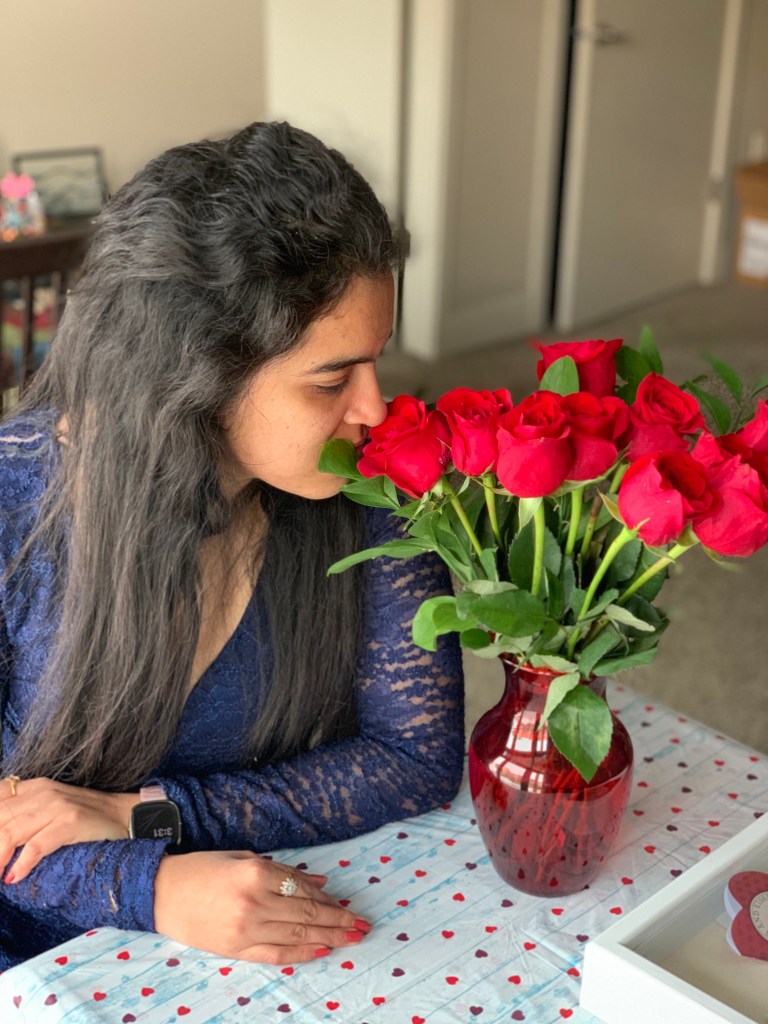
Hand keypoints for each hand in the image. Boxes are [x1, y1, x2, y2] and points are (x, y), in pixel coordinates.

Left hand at [0, 776, 134, 882]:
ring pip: (9, 833)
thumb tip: (2, 839)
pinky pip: (36, 845)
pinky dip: (21, 863)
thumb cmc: (85, 817)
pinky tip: (13, 877)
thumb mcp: (49, 808)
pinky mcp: (70, 823)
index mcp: (33, 787)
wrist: (124, 815)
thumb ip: (22, 816)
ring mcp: (56, 806)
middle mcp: (41, 793)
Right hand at [154, 851, 371, 963]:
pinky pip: (276, 954)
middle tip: (364, 926)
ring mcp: (245, 928)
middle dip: (340, 921)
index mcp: (256, 872)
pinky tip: (322, 951)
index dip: (329, 899)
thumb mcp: (244, 858)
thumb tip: (319, 882)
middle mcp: (254, 902)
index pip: (303, 890)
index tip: (349, 904)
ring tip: (352, 938)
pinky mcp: (236, 949)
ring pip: (297, 935)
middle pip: (307, 915)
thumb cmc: (203, 868)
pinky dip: (302, 953)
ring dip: (329, 937)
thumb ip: (283, 871)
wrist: (160, 893)